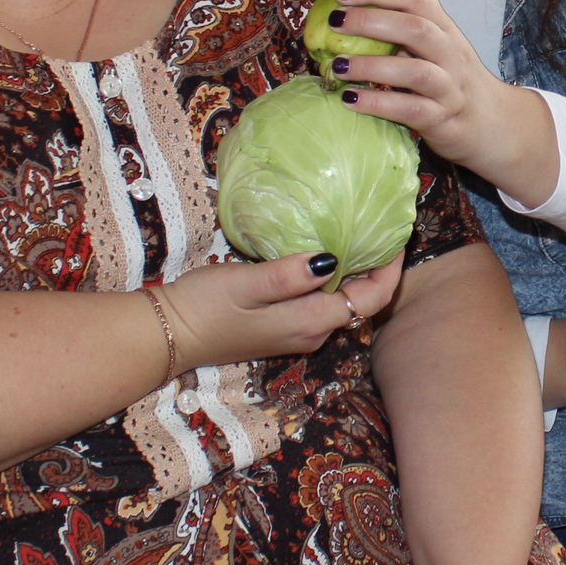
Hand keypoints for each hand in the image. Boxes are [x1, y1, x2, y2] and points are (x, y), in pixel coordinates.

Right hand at [152, 250, 403, 371]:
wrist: (167, 336)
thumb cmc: (204, 306)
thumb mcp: (246, 283)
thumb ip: (290, 275)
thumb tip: (333, 259)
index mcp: (311, 322)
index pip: (372, 299)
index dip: (391, 268)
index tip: (397, 235)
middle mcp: (313, 333)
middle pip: (363, 302)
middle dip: (378, 267)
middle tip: (382, 228)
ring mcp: (297, 333)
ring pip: (341, 302)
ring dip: (356, 272)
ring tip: (359, 233)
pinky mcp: (282, 327)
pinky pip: (321, 303)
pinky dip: (332, 279)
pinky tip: (323, 253)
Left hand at [318, 0, 558, 206]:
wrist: (492, 124)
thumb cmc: (451, 83)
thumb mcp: (435, 50)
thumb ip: (402, 34)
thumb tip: (347, 17)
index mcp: (445, 30)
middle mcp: (451, 54)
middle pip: (416, 28)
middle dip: (371, 21)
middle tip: (336, 23)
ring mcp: (449, 88)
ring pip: (415, 71)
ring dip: (372, 66)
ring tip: (338, 65)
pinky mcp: (442, 119)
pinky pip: (410, 110)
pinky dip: (377, 104)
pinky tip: (350, 99)